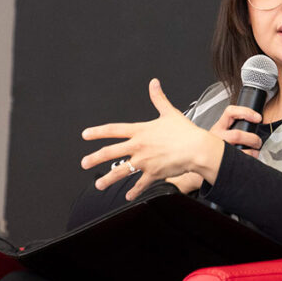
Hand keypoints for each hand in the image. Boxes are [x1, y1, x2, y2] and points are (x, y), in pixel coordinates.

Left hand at [80, 79, 260, 199]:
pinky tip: (128, 196)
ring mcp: (145, 161)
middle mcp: (139, 147)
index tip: (86, 135)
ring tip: (99, 184)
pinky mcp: (154, 173)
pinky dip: (134, 192)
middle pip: (110, 152)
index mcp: (141, 131)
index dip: (97, 132)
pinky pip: (140, 184)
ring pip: (121, 171)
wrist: (197, 149)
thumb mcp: (170, 112)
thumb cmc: (185, 132)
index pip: (113, 130)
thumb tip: (154, 84)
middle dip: (94, 158)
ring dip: (108, 179)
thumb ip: (158, 98)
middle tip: (84, 163)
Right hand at [163, 105, 265, 191]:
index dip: (246, 112)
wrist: (192, 169)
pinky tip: (247, 165)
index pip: (230, 112)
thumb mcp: (213, 135)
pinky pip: (237, 163)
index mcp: (217, 128)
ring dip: (252, 153)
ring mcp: (218, 151)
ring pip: (240, 151)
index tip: (257, 117)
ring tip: (254, 154)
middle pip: (238, 135)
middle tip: (257, 142)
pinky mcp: (219, 164)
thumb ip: (227, 128)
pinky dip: (246, 164)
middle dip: (253, 139)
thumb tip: (249, 124)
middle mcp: (216, 138)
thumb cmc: (204, 151)